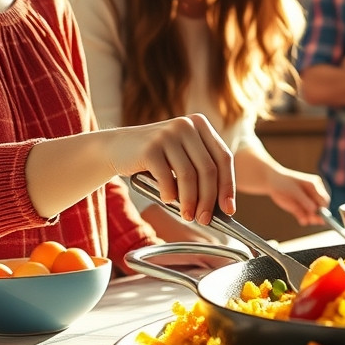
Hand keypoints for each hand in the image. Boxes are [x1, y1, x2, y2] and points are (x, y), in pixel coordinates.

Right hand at [114, 114, 235, 224]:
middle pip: (208, 169)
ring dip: (190, 201)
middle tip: (205, 219)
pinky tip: (167, 200)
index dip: (228, 185)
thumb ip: (200, 171)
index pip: (223, 157)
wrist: (115, 148)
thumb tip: (220, 205)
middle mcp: (186, 125)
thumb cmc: (154, 158)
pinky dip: (169, 194)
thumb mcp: (181, 156)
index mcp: (200, 124)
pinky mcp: (150, 148)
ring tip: (187, 215)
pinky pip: (167, 178)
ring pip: (189, 176)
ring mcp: (168, 134)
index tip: (229, 209)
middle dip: (209, 199)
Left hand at [266, 167, 329, 224]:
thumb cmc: (284, 183)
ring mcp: (307, 202)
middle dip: (318, 215)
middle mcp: (313, 194)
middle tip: (312, 220)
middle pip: (320, 208)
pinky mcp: (300, 208)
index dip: (323, 208)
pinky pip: (304, 216)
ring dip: (311, 219)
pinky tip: (302, 220)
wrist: (273, 182)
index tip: (319, 214)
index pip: (324, 199)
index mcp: (315, 186)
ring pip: (313, 214)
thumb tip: (315, 210)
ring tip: (305, 220)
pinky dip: (304, 219)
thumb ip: (304, 200)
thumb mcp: (294, 191)